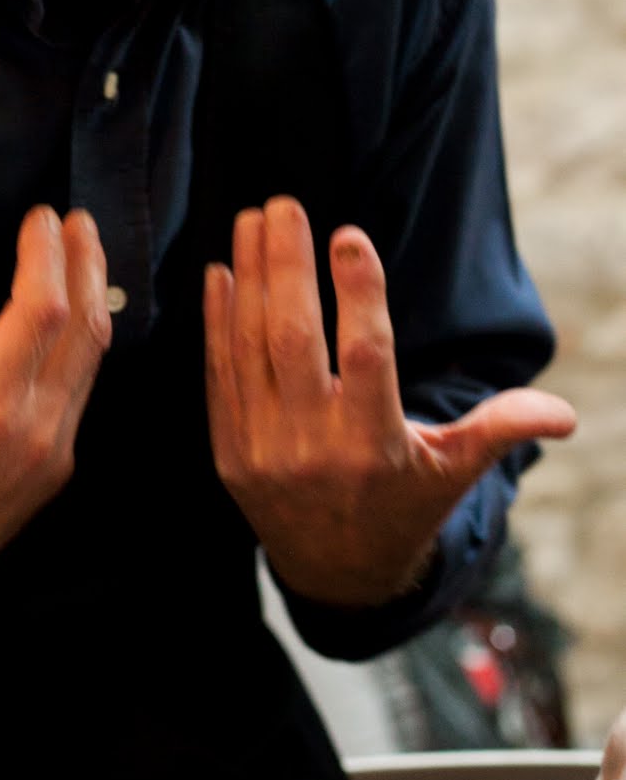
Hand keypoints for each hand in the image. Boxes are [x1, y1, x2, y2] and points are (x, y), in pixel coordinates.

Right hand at [0, 206, 110, 651]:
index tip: (42, 218)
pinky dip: (82, 347)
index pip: (42, 310)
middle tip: (80, 224)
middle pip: (85, 330)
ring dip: (93, 304)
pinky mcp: (54, 470)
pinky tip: (71, 324)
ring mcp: (52, 452)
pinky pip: (81, 393)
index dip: (47, 257)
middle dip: (87, 267)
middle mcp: (33, 429)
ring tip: (85, 260)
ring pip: (92, 363)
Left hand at [204, 196, 575, 606]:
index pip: (366, 355)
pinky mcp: (228, 451)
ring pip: (249, 347)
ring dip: (248, 278)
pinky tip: (219, 273)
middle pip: (293, 338)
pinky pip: (218, 374)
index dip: (358, 292)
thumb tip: (564, 414)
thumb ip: (497, 429)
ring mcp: (262, 448)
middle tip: (283, 205)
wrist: (336, 574)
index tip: (349, 235)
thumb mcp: (452, 470)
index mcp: (375, 444)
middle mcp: (313, 445)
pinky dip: (216, 322)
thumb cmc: (403, 505)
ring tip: (251, 221)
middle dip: (285, 265)